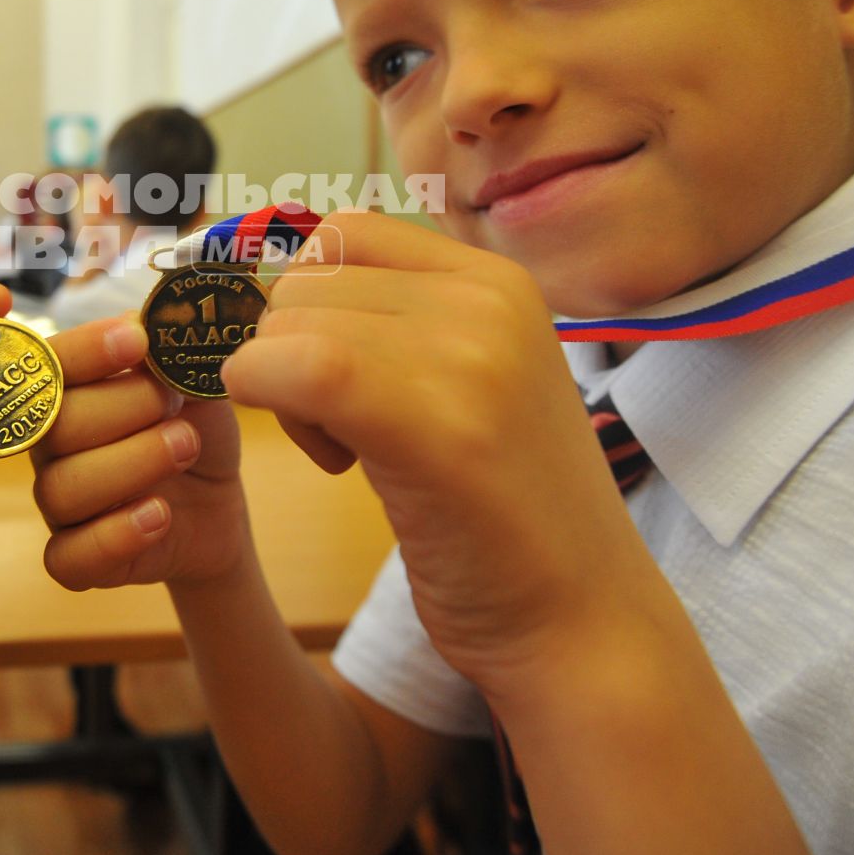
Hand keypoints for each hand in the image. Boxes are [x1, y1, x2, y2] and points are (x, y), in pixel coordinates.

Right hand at [32, 316, 251, 590]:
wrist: (216, 498)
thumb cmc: (190, 425)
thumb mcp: (193, 382)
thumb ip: (169, 355)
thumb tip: (151, 324)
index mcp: (65, 390)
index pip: (47, 363)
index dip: (85, 350)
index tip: (136, 339)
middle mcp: (49, 444)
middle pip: (56, 427)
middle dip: (124, 408)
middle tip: (176, 404)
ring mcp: (59, 503)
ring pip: (63, 489)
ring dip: (132, 464)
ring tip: (186, 446)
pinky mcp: (77, 556)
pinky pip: (68, 557)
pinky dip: (114, 536)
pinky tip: (159, 514)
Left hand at [221, 210, 663, 700]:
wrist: (582, 623)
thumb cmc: (506, 516)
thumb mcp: (470, 383)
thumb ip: (401, 323)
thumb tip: (284, 283)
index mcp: (500, 281)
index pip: (348, 232)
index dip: (310, 298)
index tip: (337, 370)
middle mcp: (489, 298)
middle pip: (307, 278)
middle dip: (291, 349)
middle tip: (345, 428)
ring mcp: (468, 353)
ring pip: (287, 323)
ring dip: (284, 390)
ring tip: (353, 453)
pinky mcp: (433, 421)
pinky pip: (292, 368)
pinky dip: (271, 407)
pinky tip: (335, 463)